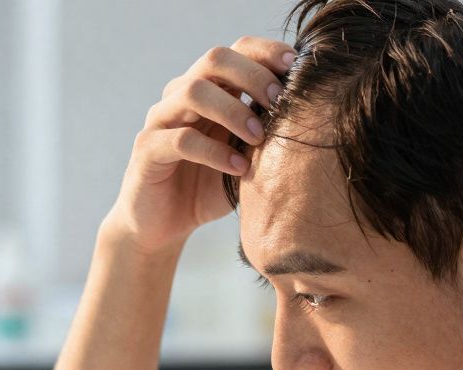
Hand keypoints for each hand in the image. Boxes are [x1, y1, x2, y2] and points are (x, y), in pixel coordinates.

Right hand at [103, 36, 294, 255]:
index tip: (298, 69)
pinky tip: (238, 169)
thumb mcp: (247, 158)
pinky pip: (180, 140)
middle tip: (279, 102)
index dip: (267, 52)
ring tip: (259, 137)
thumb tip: (316, 113)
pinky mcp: (146, 150)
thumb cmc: (209, 187)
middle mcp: (181, 95)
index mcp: (208, 89)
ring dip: (234, 112)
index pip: (236, 50)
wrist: (163, 225)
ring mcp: (161, 119)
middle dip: (253, 75)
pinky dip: (215, 152)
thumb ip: (269, 134)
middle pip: (214, 59)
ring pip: (193, 92)